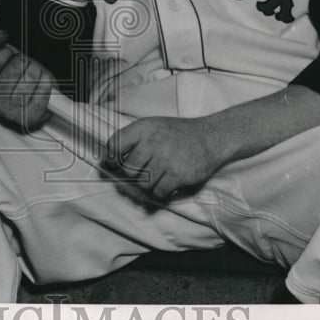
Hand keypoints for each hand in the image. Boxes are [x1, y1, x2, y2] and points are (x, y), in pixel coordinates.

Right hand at [0, 29, 54, 131]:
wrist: (17, 113)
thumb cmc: (7, 84)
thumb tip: (2, 34)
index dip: (6, 53)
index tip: (10, 53)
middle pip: (16, 67)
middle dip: (25, 60)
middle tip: (26, 62)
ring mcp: (12, 112)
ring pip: (30, 78)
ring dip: (38, 69)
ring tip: (36, 71)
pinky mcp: (31, 118)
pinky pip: (43, 91)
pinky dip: (47, 82)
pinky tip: (44, 80)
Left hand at [104, 116, 221, 201]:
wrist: (210, 137)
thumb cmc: (177, 134)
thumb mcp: (153, 126)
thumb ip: (132, 139)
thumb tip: (108, 162)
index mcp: (144, 128)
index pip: (115, 145)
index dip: (111, 158)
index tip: (115, 164)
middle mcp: (153, 142)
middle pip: (128, 171)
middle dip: (134, 175)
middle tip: (144, 171)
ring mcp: (166, 159)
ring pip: (143, 185)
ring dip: (149, 185)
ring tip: (159, 175)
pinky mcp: (178, 174)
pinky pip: (159, 192)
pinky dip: (161, 191)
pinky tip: (168, 182)